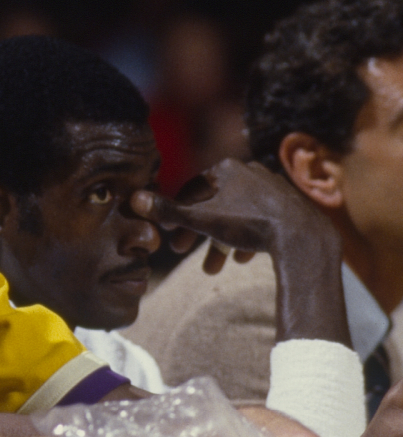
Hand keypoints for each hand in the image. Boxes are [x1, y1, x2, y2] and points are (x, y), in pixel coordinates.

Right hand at [131, 159, 336, 274]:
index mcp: (226, 169)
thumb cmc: (249, 224)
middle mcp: (249, 171)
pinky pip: (258, 221)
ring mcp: (270, 186)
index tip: (169, 236)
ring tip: (214, 267)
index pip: (191, 191)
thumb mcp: (203, 220)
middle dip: (198, 233)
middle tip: (183, 253)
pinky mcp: (287, 204)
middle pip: (213, 205)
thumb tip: (135, 198)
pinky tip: (243, 259)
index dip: (176, 215)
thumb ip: (169, 211)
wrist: (301, 236)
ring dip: (220, 241)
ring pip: (235, 216)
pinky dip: (246, 239)